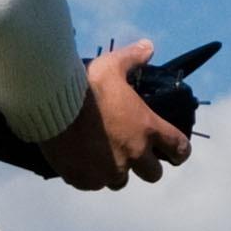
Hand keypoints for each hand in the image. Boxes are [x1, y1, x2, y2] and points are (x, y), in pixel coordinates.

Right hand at [36, 40, 193, 192]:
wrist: (51, 106)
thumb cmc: (85, 84)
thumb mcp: (111, 65)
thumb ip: (132, 58)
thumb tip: (148, 46)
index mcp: (147, 129)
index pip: (179, 149)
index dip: (179, 151)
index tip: (175, 152)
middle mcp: (133, 155)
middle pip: (154, 175)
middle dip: (146, 166)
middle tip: (133, 153)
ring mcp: (108, 171)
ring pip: (120, 181)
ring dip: (115, 171)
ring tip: (101, 155)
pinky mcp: (84, 179)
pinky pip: (92, 184)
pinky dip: (89, 175)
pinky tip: (80, 160)